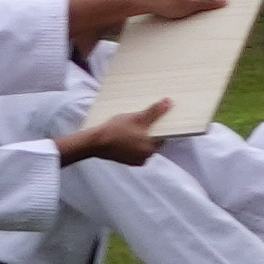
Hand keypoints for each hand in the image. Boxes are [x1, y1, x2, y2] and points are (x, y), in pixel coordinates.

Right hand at [57, 101, 171, 166]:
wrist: (94, 142)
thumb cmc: (116, 130)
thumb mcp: (138, 117)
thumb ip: (155, 111)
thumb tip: (169, 103)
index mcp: (151, 148)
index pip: (164, 136)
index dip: (160, 125)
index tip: (156, 118)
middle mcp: (145, 157)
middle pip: (153, 141)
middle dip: (149, 130)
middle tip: (142, 120)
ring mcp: (135, 160)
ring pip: (142, 145)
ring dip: (140, 136)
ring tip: (132, 125)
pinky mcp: (125, 160)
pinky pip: (133, 149)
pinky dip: (132, 142)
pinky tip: (125, 133)